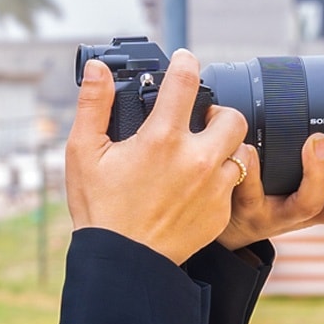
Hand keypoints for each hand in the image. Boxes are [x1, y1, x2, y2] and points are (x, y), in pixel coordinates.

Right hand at [66, 50, 249, 265]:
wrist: (124, 263)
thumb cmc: (100, 210)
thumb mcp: (83, 153)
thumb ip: (93, 105)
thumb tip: (99, 70)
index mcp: (162, 139)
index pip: (186, 81)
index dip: (186, 62)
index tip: (185, 60)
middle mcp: (196, 160)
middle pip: (232, 117)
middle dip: (217, 113)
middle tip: (200, 120)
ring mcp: (213, 188)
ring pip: (240, 152)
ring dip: (224, 148)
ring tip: (201, 155)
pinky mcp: (221, 213)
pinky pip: (234, 186)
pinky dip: (220, 181)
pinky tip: (196, 187)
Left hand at [218, 133, 323, 250]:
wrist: (212, 224)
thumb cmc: (254, 191)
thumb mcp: (286, 179)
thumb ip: (305, 153)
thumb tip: (323, 109)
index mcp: (319, 202)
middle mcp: (302, 213)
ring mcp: (275, 213)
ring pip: (306, 204)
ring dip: (317, 172)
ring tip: (317, 141)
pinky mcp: (243, 210)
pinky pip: (249, 191)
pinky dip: (251, 168)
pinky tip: (249, 148)